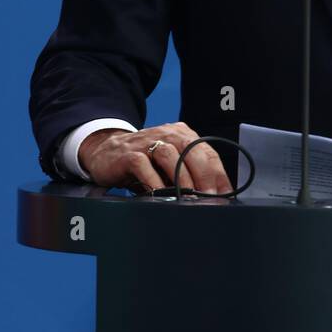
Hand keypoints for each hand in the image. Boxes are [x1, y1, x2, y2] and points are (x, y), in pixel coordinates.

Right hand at [78, 121, 233, 194]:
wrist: (105, 153)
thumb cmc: (144, 163)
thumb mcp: (169, 165)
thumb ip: (188, 173)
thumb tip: (212, 196)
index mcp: (182, 134)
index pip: (207, 151)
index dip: (218, 173)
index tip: (225, 194)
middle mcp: (166, 134)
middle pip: (191, 149)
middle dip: (203, 175)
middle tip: (209, 197)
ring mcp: (146, 142)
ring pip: (169, 155)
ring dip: (181, 177)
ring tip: (188, 197)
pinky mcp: (128, 154)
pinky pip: (143, 165)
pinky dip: (154, 181)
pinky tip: (160, 194)